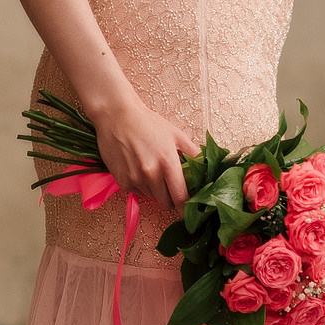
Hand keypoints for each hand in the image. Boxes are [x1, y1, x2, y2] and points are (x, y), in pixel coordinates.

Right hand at [92, 93, 199, 213]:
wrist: (116, 116)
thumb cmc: (148, 123)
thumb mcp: (176, 134)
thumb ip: (194, 153)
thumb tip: (207, 168)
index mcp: (168, 162)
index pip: (181, 198)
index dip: (187, 206)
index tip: (190, 208)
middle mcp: (151, 174)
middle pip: (167, 203)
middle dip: (172, 198)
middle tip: (172, 184)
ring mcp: (135, 179)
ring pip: (153, 198)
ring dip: (157, 191)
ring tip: (153, 170)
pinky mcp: (122, 182)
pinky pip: (139, 193)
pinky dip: (142, 186)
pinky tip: (140, 168)